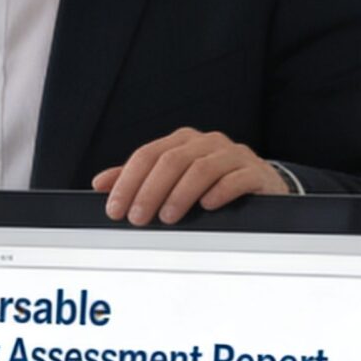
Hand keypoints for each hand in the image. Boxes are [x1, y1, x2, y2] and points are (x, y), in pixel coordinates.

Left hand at [94, 128, 288, 224]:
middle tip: (137, 218)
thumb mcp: (172, 178)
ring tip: (167, 217)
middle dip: (149, 191)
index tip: (115, 209)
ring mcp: (232, 155)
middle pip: (171, 161)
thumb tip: (101, 184)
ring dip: (179, 194)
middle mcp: (205, 143)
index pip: (146, 155)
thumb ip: (138, 179)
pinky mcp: (254, 171)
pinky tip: (207, 206)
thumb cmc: (211, 182)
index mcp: (181, 142)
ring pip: (200, 168)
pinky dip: (219, 191)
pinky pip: (235, 178)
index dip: (127, 182)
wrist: (259, 184)